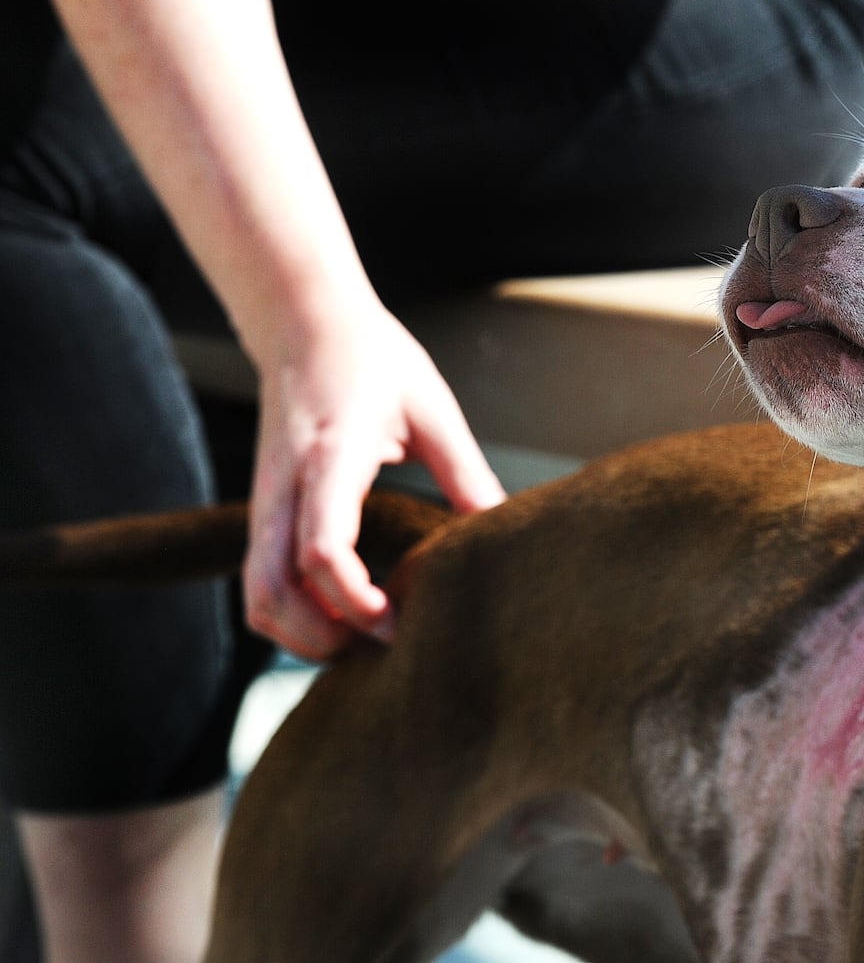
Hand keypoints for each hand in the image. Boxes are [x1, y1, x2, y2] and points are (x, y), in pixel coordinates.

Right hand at [244, 304, 504, 659]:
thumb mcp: (431, 408)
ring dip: (300, 633)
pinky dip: (291, 613)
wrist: (302, 322)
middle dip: (321, 638)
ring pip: (255, 597)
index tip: (396, 622)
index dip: (353, 600)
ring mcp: (264, 502)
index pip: (321, 548)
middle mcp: (282, 487)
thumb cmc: (370, 359)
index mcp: (329, 458)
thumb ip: (466, 472)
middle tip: (383, 647)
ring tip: (362, 639)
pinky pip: (259, 580)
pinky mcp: (263, 510)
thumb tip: (502, 529)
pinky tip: (341, 614)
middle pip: (271, 592)